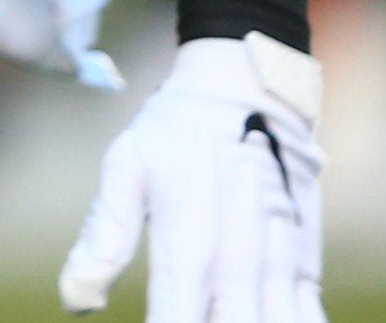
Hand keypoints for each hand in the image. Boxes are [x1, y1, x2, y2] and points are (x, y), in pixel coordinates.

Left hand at [60, 35, 323, 322]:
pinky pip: (309, 320)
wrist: (251, 86)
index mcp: (187, 250)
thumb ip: (105, 238)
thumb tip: (75, 303)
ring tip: (214, 316)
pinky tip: (262, 318)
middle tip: (182, 315)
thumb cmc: (176, 129)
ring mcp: (277, 270)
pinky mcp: (305, 265)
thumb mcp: (127, 168)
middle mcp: (237, 269)